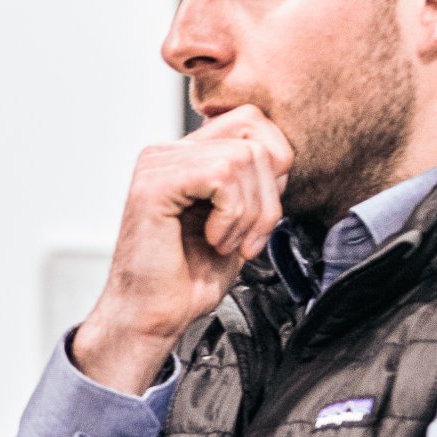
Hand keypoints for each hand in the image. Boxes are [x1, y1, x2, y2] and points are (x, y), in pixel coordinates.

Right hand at [72, 105, 293, 394]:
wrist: (153, 317)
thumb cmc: (187, 278)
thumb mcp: (239, 221)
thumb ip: (255, 182)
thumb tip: (283, 156)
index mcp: (187, 156)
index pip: (252, 120)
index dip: (275, 165)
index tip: (258, 215)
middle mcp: (168, 152)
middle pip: (255, 136)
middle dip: (269, 194)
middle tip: (248, 237)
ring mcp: (158, 164)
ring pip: (244, 157)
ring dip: (249, 213)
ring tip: (226, 243)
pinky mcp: (155, 184)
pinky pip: (222, 176)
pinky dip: (231, 216)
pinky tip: (212, 239)